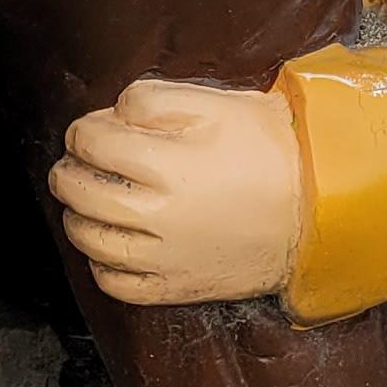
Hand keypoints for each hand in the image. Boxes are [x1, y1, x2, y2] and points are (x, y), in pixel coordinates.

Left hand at [48, 80, 304, 308]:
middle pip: (82, 193)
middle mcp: (158, 216)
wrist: (320, 207)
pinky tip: (105, 247)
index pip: (92, 144)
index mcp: (168, 164)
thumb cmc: (273, 149)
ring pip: (91, 240)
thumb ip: (157, 99)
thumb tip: (112, 113)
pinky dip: (98, 264)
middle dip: (67, 172)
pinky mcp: (176, 288)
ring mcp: (165, 257)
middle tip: (71, 162)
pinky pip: (115, 284)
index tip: (86, 129)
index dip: (81, 131)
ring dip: (74, 216)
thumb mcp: (221, 104)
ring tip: (83, 201)